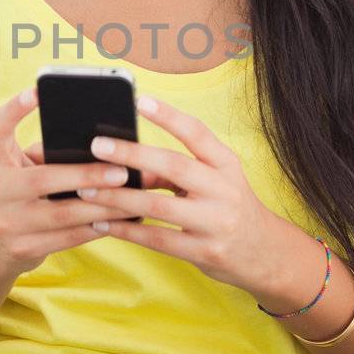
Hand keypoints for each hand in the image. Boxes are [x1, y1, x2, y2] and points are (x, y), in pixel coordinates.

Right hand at [0, 85, 128, 277]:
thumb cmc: (20, 193)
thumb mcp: (21, 168)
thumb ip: (48, 155)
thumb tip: (101, 147)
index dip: (14, 109)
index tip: (37, 91)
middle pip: (42, 179)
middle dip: (86, 175)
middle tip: (122, 172)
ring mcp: (5, 223)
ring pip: (61, 215)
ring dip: (102, 206)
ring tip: (133, 198)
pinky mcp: (22, 249)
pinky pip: (67, 239)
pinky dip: (96, 228)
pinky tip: (120, 220)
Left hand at [71, 93, 276, 289]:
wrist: (266, 254)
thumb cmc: (228, 208)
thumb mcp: (212, 182)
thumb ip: (174, 172)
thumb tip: (127, 164)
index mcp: (226, 164)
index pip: (197, 133)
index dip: (168, 116)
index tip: (139, 100)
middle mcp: (224, 189)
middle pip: (174, 166)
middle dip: (133, 155)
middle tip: (97, 146)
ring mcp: (216, 223)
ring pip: (159, 207)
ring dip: (119, 198)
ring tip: (87, 191)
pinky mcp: (205, 252)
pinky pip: (158, 240)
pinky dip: (127, 231)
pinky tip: (101, 224)